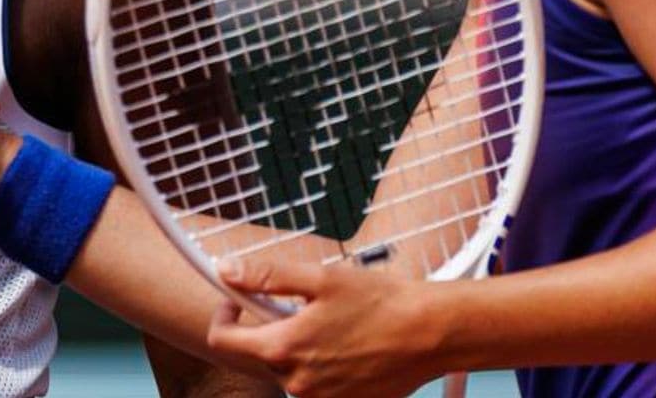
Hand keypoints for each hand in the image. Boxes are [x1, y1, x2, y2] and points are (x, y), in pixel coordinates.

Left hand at [205, 258, 450, 397]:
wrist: (431, 334)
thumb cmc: (381, 302)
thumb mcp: (320, 278)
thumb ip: (266, 276)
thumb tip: (226, 271)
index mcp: (283, 348)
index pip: (224, 340)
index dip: (224, 315)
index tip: (235, 300)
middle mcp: (297, 382)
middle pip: (261, 353)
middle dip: (273, 327)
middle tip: (303, 305)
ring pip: (291, 369)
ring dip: (300, 347)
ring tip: (335, 323)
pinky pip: (319, 384)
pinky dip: (325, 365)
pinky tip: (350, 345)